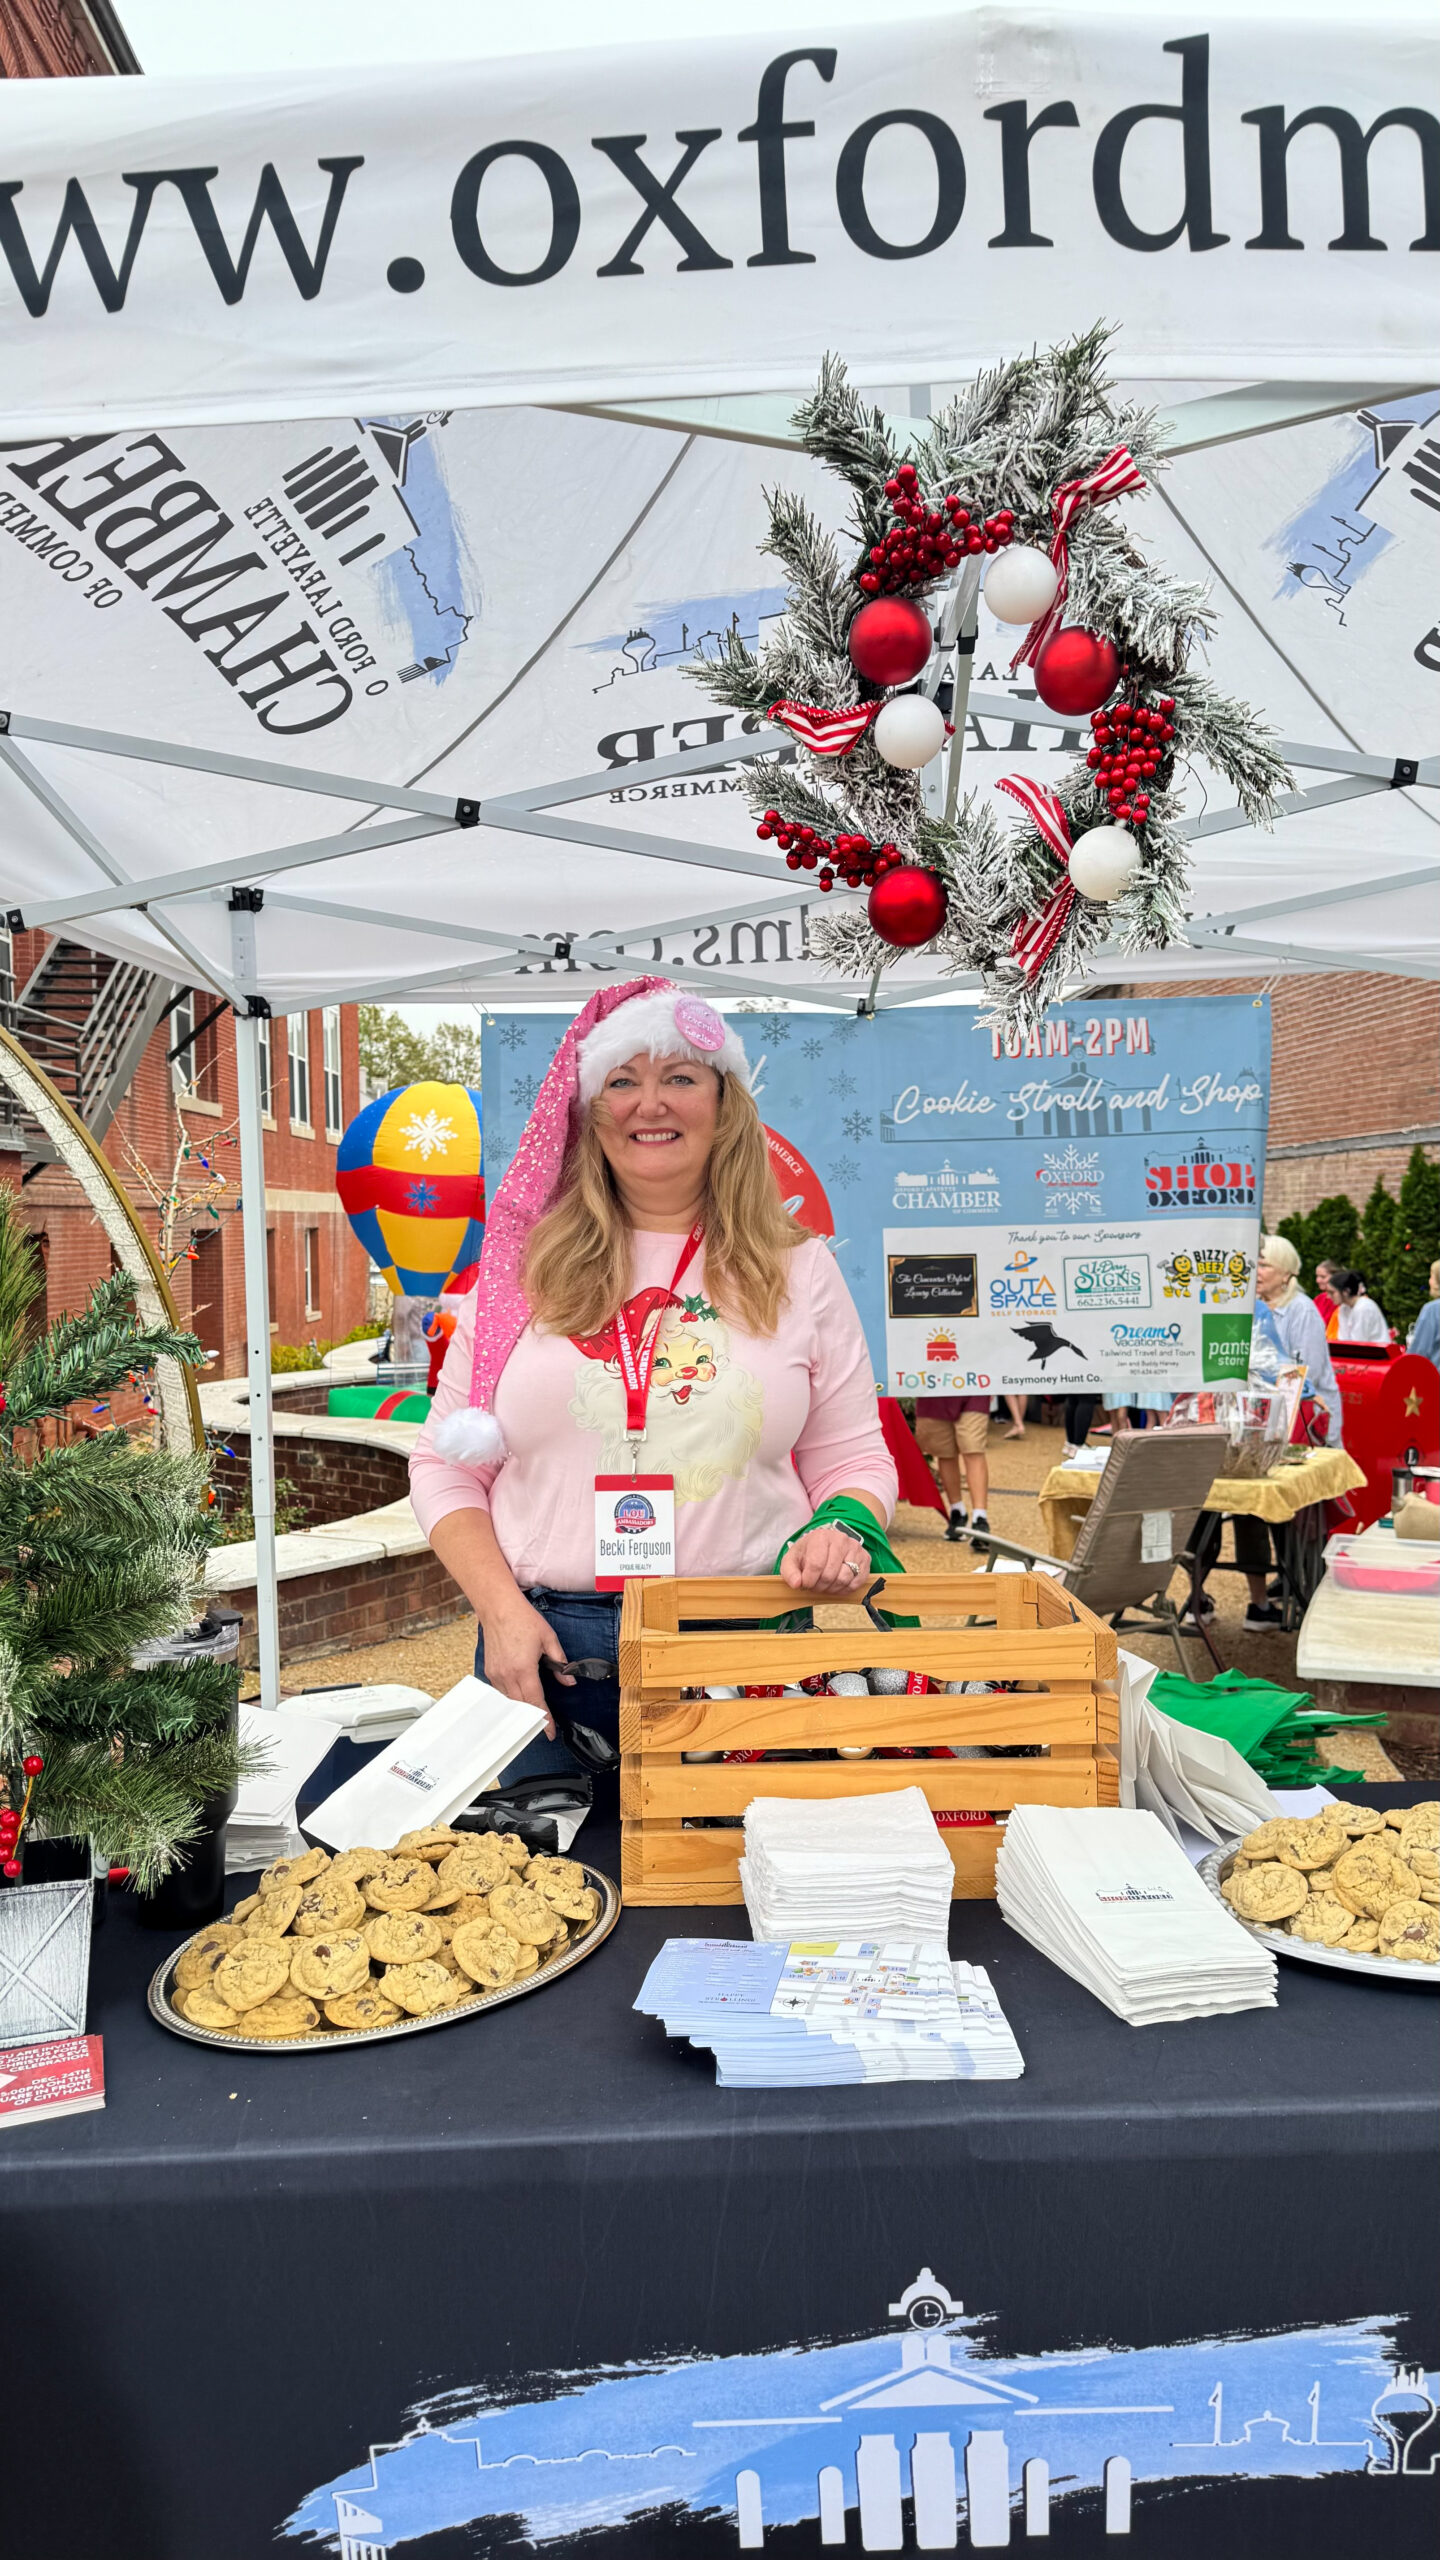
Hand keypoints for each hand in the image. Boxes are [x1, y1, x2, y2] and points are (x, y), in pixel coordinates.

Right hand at [477, 1593, 573, 1730]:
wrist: (498, 1608)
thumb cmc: (523, 1620)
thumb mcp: (548, 1639)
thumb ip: (560, 1662)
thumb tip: (569, 1680)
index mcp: (524, 1669)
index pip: (536, 1701)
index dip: (544, 1718)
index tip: (549, 1732)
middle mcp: (507, 1675)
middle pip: (522, 1705)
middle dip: (533, 1718)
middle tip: (544, 1727)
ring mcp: (496, 1674)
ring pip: (510, 1700)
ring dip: (522, 1709)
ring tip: (533, 1716)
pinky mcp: (490, 1671)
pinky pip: (501, 1692)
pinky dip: (511, 1698)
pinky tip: (520, 1698)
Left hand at [780, 1525, 869, 1597]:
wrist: (826, 1544)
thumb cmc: (809, 1553)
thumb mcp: (793, 1559)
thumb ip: (789, 1572)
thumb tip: (796, 1584)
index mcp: (821, 1537)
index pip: (815, 1565)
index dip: (809, 1580)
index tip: (805, 1584)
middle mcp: (841, 1539)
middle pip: (830, 1574)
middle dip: (820, 1586)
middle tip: (815, 1585)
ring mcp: (855, 1548)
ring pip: (844, 1579)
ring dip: (832, 1588)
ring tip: (825, 1585)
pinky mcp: (865, 1558)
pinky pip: (856, 1582)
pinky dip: (845, 1589)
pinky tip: (836, 1584)